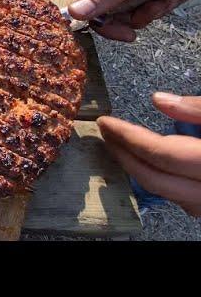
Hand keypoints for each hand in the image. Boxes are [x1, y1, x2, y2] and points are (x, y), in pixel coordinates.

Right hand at [69, 0, 200, 40]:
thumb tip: (72, 13)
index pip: (86, 11)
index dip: (107, 26)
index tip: (130, 33)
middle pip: (110, 14)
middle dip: (137, 15)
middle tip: (157, 6)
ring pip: (128, 11)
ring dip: (152, 9)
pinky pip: (141, 3)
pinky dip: (159, 2)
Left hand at [97, 93, 200, 216]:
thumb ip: (197, 109)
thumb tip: (158, 100)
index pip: (159, 153)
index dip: (128, 137)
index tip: (104, 122)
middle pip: (153, 178)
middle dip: (122, 154)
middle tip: (104, 133)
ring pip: (163, 192)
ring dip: (135, 168)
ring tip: (117, 143)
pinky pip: (177, 196)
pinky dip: (156, 177)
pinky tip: (144, 160)